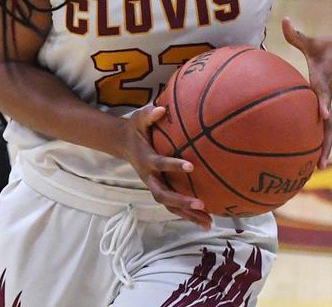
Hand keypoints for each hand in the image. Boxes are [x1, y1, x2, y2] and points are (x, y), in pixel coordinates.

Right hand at [119, 105, 211, 229]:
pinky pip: (174, 207)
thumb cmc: (136, 129)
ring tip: (207, 222)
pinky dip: (188, 216)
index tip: (191, 167)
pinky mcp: (160, 190)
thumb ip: (149, 114)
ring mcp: (154, 186)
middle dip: (181, 201)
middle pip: (164, 194)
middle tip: (200, 204)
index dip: (173, 166)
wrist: (124, 144)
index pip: (159, 164)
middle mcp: (149, 178)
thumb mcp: (139, 119)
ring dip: (187, 215)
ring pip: (170, 206)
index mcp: (146, 160)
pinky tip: (206, 221)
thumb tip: (161, 109)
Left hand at [282, 17, 331, 168]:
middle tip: (319, 162)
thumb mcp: (311, 40)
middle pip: (329, 124)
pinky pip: (324, 128)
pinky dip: (320, 142)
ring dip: (324, 148)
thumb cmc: (326, 47)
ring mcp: (329, 104)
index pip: (323, 96)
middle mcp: (328, 97)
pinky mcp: (327, 107)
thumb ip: (296, 34)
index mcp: (323, 82)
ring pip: (329, 130)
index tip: (323, 115)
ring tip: (317, 168)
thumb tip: (284, 19)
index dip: (323, 104)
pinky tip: (311, 157)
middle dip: (325, 142)